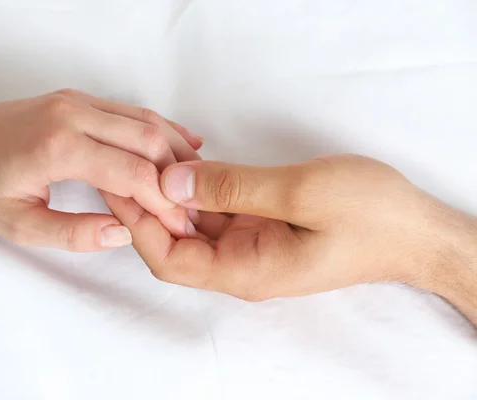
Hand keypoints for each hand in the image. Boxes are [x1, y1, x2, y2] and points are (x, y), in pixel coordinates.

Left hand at [0, 90, 204, 250]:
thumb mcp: (18, 225)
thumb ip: (72, 234)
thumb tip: (123, 234)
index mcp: (58, 147)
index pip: (133, 171)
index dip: (163, 202)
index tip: (181, 226)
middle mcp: (73, 114)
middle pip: (149, 139)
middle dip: (178, 177)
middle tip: (192, 208)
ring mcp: (78, 101)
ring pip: (146, 120)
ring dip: (176, 151)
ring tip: (196, 183)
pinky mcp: (80, 99)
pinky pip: (132, 112)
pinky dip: (161, 129)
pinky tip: (184, 144)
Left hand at [101, 154, 476, 322]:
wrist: (414, 230)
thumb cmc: (370, 216)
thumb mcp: (302, 193)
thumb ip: (232, 187)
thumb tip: (171, 180)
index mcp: (245, 270)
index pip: (168, 260)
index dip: (137, 223)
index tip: (120, 183)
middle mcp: (239, 264)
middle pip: (172, 242)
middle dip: (146, 203)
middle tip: (128, 160)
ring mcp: (248, 245)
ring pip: (191, 225)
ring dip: (170, 192)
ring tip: (151, 152)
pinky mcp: (259, 226)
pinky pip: (215, 211)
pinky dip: (197, 187)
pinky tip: (186, 159)